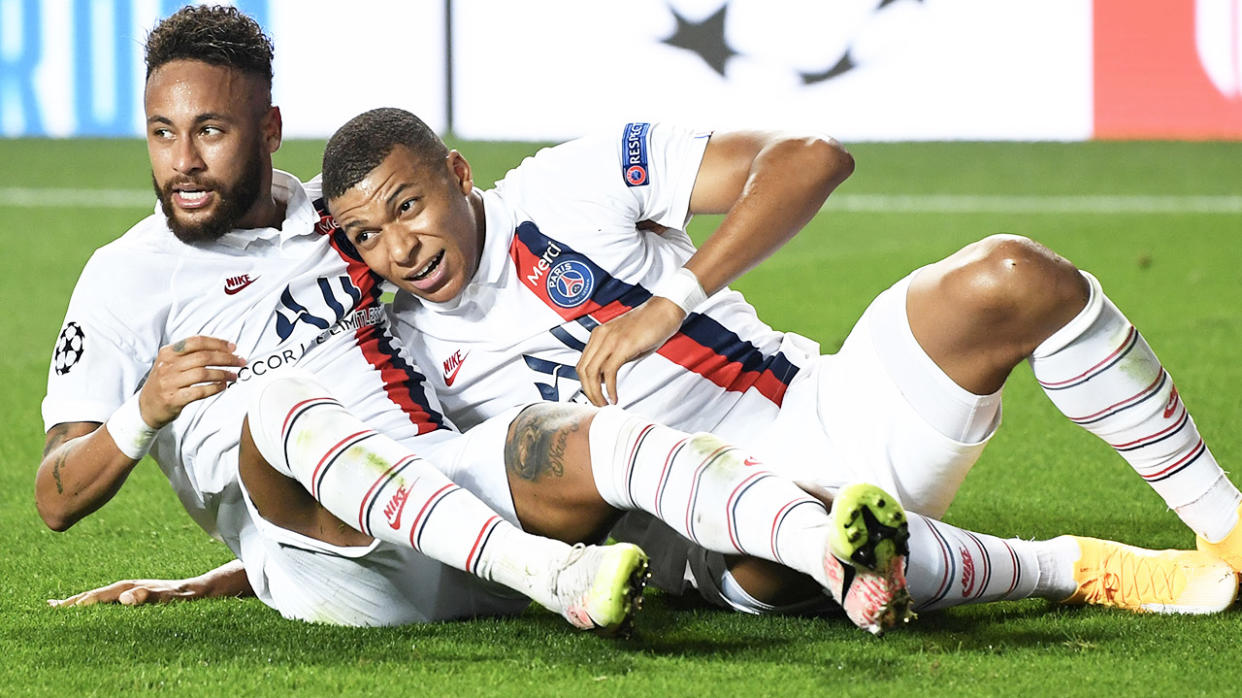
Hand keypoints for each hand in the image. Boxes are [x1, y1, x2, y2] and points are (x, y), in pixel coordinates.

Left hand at [48, 560, 250, 606]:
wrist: (214, 589)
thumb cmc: (177, 598)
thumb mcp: (150, 601)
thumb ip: (127, 603)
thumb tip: (95, 607)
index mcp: (135, 589)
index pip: (100, 595)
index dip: (77, 601)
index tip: (49, 608)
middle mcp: (146, 586)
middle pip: (114, 590)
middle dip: (90, 598)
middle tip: (64, 608)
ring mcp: (165, 590)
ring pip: (139, 591)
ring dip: (116, 595)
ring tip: (94, 602)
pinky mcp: (183, 595)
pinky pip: (165, 597)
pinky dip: (149, 597)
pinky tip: (134, 598)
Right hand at [139, 336, 245, 428]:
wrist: (146, 407)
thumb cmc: (166, 382)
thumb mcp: (171, 363)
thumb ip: (190, 354)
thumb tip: (223, 348)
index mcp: (168, 352)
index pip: (196, 342)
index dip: (217, 343)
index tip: (233, 347)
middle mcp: (167, 366)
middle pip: (203, 357)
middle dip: (226, 358)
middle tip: (240, 361)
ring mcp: (169, 383)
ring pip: (203, 374)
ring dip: (223, 374)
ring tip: (234, 376)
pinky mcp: (173, 399)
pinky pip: (199, 391)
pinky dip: (214, 388)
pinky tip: (223, 386)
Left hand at [576, 296, 684, 405]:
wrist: (666, 309)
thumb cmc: (650, 324)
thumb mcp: (626, 342)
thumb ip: (614, 358)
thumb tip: (604, 378)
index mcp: (598, 334)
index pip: (582, 363)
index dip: (585, 384)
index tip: (594, 396)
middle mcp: (600, 335)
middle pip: (582, 370)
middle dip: (588, 392)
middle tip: (598, 404)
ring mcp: (611, 339)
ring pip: (591, 372)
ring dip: (596, 393)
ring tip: (605, 404)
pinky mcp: (624, 345)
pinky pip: (609, 372)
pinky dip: (610, 388)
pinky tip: (615, 397)